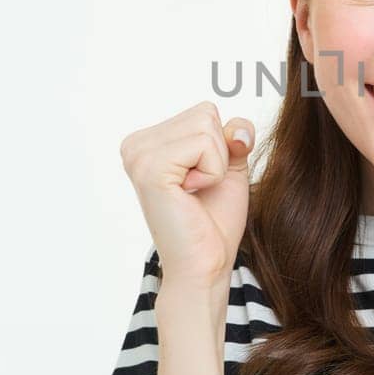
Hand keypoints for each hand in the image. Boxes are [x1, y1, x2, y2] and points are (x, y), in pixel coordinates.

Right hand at [120, 101, 253, 286]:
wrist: (205, 263)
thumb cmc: (213, 220)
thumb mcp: (231, 165)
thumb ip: (234, 135)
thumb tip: (238, 129)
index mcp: (147, 141)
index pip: (204, 111)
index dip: (220, 146)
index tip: (200, 179)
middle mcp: (135, 144)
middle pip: (205, 113)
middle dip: (218, 153)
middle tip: (198, 188)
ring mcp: (138, 155)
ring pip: (207, 126)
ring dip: (215, 164)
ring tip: (193, 192)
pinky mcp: (149, 169)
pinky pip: (204, 144)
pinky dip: (211, 172)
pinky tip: (189, 194)